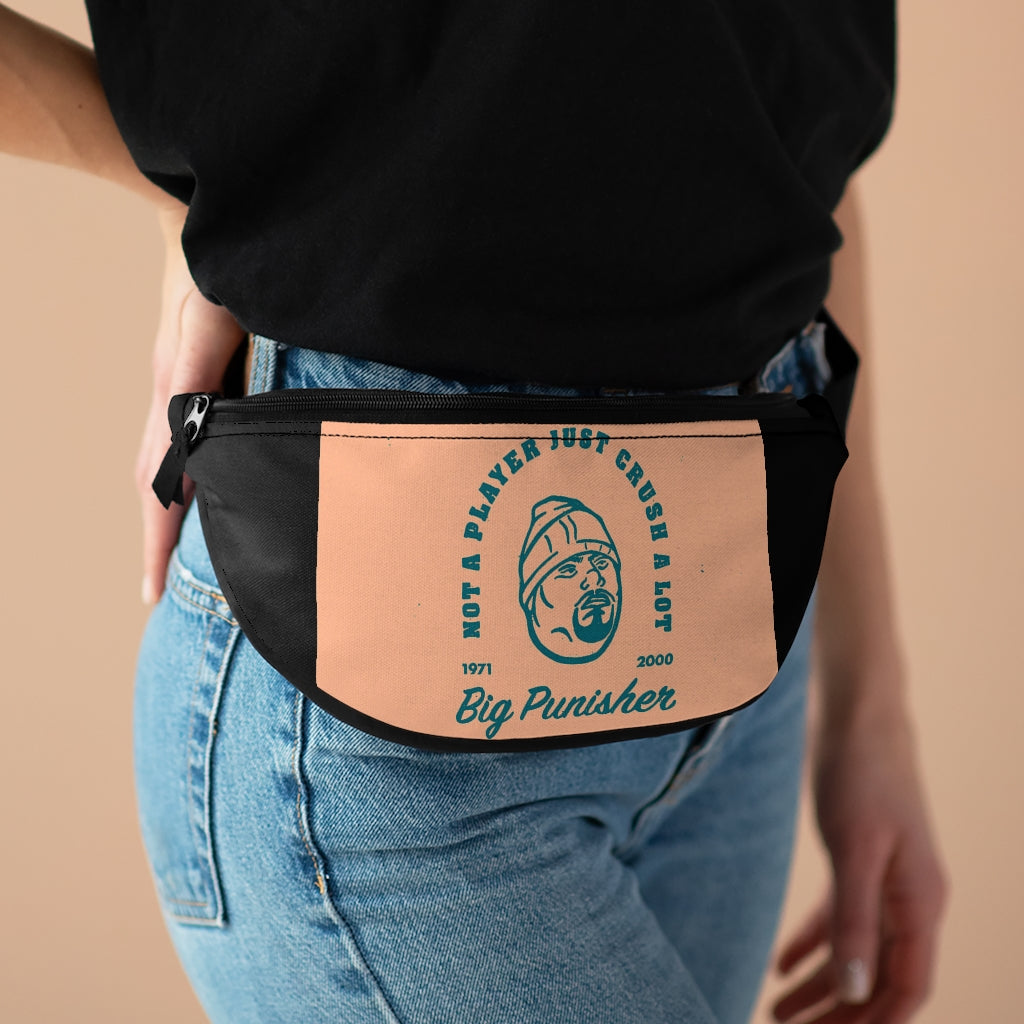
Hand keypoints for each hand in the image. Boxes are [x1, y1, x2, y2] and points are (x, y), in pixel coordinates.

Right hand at [136, 205, 245, 603]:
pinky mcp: (192, 375)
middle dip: (155, 540)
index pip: (160, 484)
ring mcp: (178, 386)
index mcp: (176, 395)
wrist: (201, 217)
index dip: (158, 539)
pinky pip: (178, 439)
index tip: (152, 592)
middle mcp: (171, 397)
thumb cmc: (215, 265)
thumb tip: (192, 442)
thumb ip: (200, 377)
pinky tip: (198, 489)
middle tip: (157, 592)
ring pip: (162, 464)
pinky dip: (179, 477)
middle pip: (153, 484)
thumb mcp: (211, 320)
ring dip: (165, 512)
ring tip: (172, 556)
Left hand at [772, 694, 947, 1023]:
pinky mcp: (859, 859)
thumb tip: (856, 993)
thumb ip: (855, 919)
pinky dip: (812, 944)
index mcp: (921, 902)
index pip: (907, 988)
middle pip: (878, 978)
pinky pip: (840, 918)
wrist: (858, 715)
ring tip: (774, 1012)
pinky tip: (780, 965)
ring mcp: (886, 879)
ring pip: (856, 952)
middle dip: (838, 1014)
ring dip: (819, 987)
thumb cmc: (862, 774)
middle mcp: (909, 898)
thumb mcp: (855, 848)